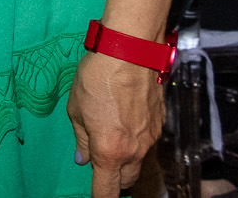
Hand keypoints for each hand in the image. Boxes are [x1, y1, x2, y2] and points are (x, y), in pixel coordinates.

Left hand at [67, 51, 161, 195]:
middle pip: (127, 180)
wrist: (131, 53)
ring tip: (112, 140)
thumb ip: (81, 139)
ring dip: (126, 161)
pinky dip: (136, 141)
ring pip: (138, 162)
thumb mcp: (76, 109)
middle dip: (114, 180)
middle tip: (101, 168)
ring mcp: (150, 139)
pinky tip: (126, 121)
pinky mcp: (160, 125)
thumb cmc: (96, 79)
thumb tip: (82, 159)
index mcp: (109, 151)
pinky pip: (147, 143)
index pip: (107, 189)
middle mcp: (134, 151)